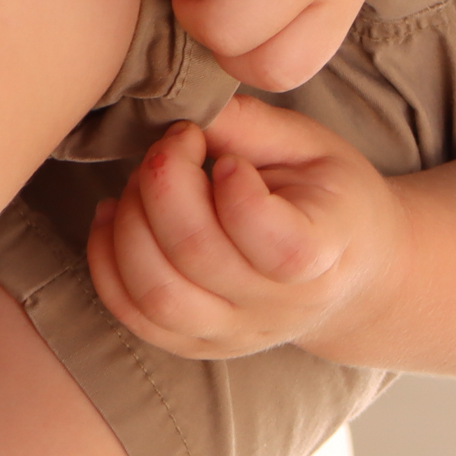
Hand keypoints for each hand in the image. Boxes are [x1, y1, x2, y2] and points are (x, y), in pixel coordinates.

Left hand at [86, 96, 405, 362]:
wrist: (349, 272)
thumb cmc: (331, 197)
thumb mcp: (314, 148)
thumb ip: (255, 126)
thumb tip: (189, 111)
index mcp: (328, 254)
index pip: (278, 245)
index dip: (238, 194)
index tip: (230, 159)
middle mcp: (280, 306)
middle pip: (199, 256)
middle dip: (166, 185)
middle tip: (173, 143)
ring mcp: (234, 333)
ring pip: (156, 294)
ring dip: (129, 224)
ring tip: (142, 180)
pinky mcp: (194, 344)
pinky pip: (131, 314)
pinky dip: (106, 260)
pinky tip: (115, 214)